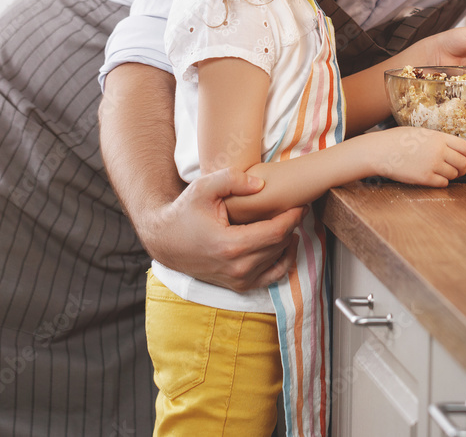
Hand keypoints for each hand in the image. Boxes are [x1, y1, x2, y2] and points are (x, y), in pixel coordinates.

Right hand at [149, 167, 303, 291]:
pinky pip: (272, 276)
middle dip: (292, 225)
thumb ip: (232, 179)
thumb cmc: (185, 212)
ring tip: (290, 221)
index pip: (275, 232)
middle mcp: (237, 268)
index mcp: (231, 245)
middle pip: (280, 245)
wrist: (166, 240)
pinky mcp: (238, 285)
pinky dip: (283, 260)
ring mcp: (238, 280)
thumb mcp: (203, 187)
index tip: (300, 203)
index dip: (292, 217)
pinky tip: (284, 243)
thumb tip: (261, 184)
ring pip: (278, 259)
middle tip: (298, 207)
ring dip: (288, 240)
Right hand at [371, 127, 465, 185]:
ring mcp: (432, 165)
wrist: (380, 151)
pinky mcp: (425, 178)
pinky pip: (443, 183)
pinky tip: (434, 178)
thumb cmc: (397, 140)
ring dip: (451, 175)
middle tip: (459, 169)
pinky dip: (442, 182)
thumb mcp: (420, 133)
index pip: (465, 147)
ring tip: (442, 172)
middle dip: (463, 168)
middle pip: (462, 163)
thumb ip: (437, 140)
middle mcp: (438, 151)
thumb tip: (452, 148)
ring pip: (454, 175)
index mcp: (438, 138)